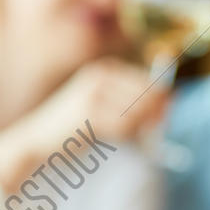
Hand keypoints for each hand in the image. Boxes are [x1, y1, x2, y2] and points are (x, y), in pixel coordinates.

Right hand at [0, 58, 169, 191]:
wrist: (38, 140)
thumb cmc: (76, 127)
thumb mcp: (106, 107)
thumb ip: (136, 103)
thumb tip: (171, 100)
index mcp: (105, 70)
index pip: (148, 82)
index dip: (161, 103)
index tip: (162, 119)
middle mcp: (100, 76)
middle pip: (147, 96)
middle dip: (154, 116)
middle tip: (148, 132)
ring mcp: (94, 94)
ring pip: (137, 114)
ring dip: (137, 129)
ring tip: (116, 133)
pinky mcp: (90, 115)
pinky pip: (125, 127)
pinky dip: (124, 137)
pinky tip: (108, 137)